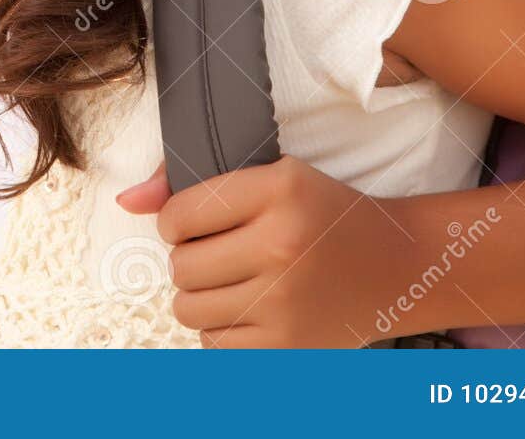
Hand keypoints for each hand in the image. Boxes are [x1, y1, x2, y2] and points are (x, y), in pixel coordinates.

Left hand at [117, 155, 417, 347]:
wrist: (399, 267)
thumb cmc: (326, 216)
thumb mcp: (274, 178)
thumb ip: (193, 187)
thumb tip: (125, 201)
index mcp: (278, 189)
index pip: (180, 213)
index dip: (175, 221)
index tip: (195, 224)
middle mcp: (282, 243)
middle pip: (181, 265)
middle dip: (190, 259)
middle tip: (220, 253)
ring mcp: (286, 299)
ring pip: (188, 307)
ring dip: (200, 296)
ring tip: (232, 282)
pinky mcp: (289, 344)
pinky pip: (213, 344)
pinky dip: (221, 329)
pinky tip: (248, 309)